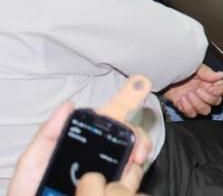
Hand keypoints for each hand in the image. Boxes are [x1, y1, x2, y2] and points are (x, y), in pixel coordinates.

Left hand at [7, 76, 151, 195]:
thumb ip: (49, 133)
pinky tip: (119, 183)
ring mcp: (108, 177)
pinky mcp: (113, 192)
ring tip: (126, 170)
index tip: (142, 87)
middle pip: (131, 139)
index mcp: (85, 144)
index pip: (110, 121)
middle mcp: (101, 159)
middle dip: (139, 139)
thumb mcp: (33, 160)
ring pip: (136, 162)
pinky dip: (131, 180)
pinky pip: (131, 184)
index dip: (128, 102)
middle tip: (138, 151)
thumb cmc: (30, 190)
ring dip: (136, 161)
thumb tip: (69, 104)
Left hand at [163, 64, 222, 117]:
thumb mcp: (195, 67)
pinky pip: (191, 114)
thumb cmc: (179, 68)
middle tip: (197, 89)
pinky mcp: (185, 107)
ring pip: (205, 110)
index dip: (219, 91)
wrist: (163, 75)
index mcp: (209, 82)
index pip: (222, 90)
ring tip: (188, 94)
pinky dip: (187, 107)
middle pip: (216, 102)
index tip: (211, 88)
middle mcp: (204, 92)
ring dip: (197, 103)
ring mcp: (195, 101)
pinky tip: (182, 99)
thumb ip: (208, 73)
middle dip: (207, 97)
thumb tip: (221, 75)